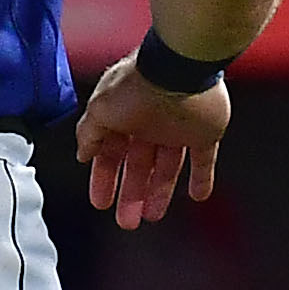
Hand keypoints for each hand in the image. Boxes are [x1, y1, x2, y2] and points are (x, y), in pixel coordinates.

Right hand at [75, 56, 231, 227]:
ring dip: (160, 191)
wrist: (180, 68)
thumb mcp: (99, 110)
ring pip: (168, 166)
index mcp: (122, 116)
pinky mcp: (206, 131)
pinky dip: (202, 177)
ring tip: (152, 216)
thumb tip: (82, 155)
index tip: (101, 203)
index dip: (104, 179)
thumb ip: (88, 134)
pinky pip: (204, 159)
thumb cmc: (136, 85)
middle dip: (131, 194)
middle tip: (127, 221)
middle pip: (139, 166)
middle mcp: (149, 123)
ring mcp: (178, 128)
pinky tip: (198, 196)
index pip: (110, 154)